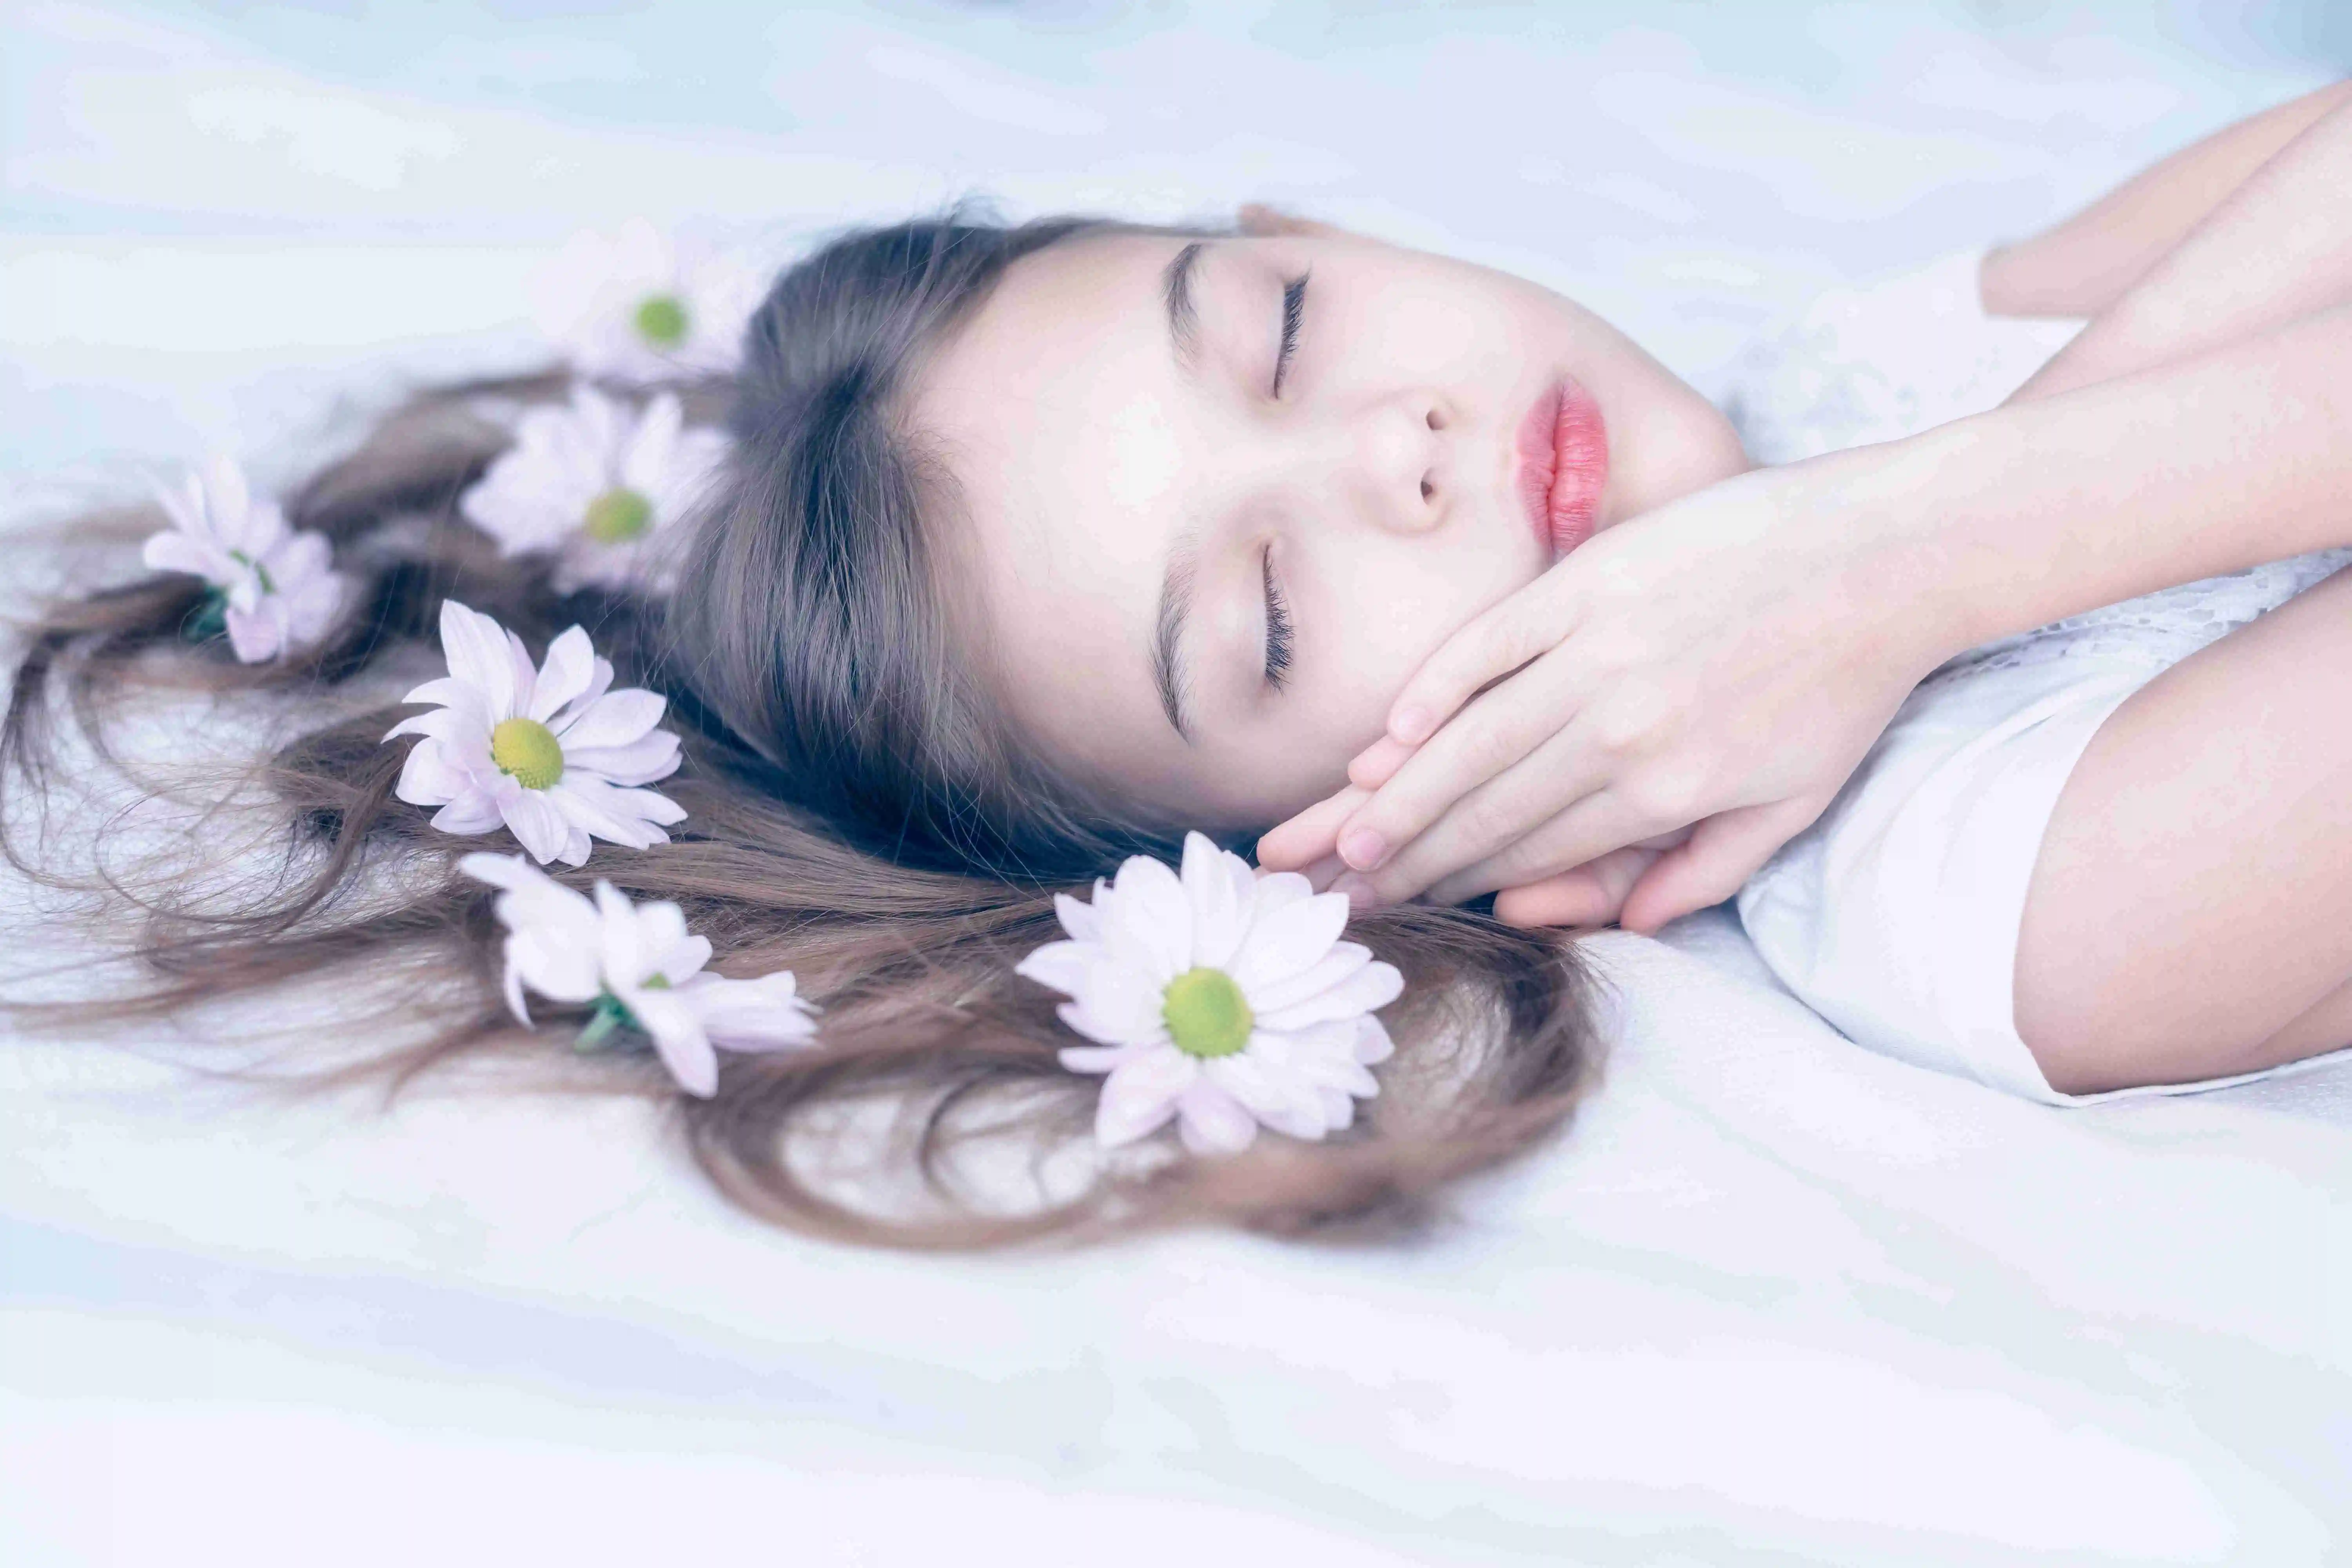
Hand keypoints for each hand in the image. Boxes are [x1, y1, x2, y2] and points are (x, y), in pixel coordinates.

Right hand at [1257, 462, 1950, 931]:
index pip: (1531, 851)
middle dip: (1402, 856)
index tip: (1398, 913)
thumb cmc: (1843, 686)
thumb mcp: (1792, 805)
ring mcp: (1596, 647)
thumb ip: (1703, 869)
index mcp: (1666, 789)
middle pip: (1483, 805)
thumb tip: (1619, 925)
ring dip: (1397, 791)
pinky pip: (1490, 643)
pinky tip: (1390, 732)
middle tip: (1334, 891)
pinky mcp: (1588, 581)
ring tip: (1337, 833)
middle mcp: (1617, 726)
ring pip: (1470, 736)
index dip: (1455, 887)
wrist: (1886, 555)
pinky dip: (1436, 687)